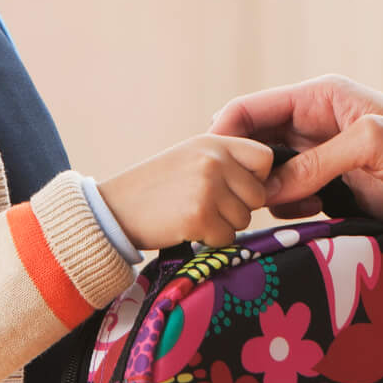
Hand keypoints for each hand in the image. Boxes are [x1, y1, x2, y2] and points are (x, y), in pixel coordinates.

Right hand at [97, 136, 274, 251]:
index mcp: (213, 142)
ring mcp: (207, 187)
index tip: (234, 188)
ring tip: (192, 215)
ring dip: (223, 225)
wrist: (114, 208)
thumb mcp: (190, 157)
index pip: (264, 158)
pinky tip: (186, 228)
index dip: (255, 178)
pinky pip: (227, 237)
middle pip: (257, 195)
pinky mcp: (199, 215)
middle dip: (238, 208)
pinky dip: (210, 240)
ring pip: (244, 219)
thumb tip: (268, 179)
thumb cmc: (155, 187)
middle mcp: (214, 160)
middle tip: (207, 207)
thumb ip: (225, 162)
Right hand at [209, 74, 382, 238]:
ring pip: (274, 178)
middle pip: (258, 145)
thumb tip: (267, 190)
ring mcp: (329, 162)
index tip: (206, 168)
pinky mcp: (341, 194)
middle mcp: (319, 126)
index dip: (224, 133)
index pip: (253, 109)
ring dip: (263, 196)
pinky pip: (297, 203)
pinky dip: (286, 213)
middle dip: (240, 169)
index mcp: (323, 97)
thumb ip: (316, 164)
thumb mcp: (371, 145)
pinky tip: (291, 224)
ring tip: (260, 216)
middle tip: (226, 201)